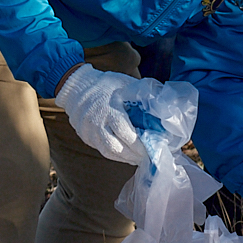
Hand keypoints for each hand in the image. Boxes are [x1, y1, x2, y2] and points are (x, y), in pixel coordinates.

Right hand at [57, 64, 200, 162]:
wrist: (76, 86)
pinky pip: (101, 150)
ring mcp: (89, 132)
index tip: (154, 148)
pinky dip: (115, 154)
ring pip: (108, 152)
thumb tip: (166, 106)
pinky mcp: (85, 137)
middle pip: (117, 148)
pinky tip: (126, 153)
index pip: (126, 134)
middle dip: (135, 155)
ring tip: (138, 157)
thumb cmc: (106, 84)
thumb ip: (142, 96)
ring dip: (125, 158)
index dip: (141, 145)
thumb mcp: (125, 84)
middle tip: (149, 157)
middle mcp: (97, 123)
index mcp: (110, 110)